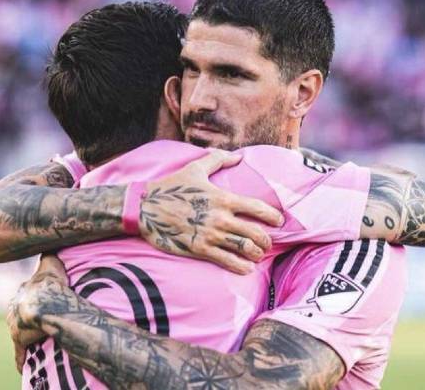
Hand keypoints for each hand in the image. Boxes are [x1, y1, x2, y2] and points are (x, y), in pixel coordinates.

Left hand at [7, 255, 67, 372]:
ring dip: (25, 335)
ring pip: (19, 331)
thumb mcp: (51, 263)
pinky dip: (21, 358)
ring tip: (35, 339)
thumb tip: (50, 246)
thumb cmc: (50, 283)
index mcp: (22, 290)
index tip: (40, 300)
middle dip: (25, 317)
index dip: (34, 297)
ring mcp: (15, 325)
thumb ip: (49, 255)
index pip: (25, 293)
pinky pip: (20, 352)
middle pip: (19, 313)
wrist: (44, 303)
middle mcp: (15, 307)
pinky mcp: (19, 341)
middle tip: (37, 321)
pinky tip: (23, 364)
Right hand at [139, 150, 283, 273]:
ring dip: (256, 254)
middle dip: (266, 240)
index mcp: (222, 198)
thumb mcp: (195, 168)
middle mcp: (219, 217)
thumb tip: (239, 156)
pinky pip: (226, 261)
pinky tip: (246, 267)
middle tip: (268, 242)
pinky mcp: (198, 249)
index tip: (279, 221)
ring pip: (244, 249)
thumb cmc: (171, 186)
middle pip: (255, 233)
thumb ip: (218, 160)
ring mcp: (210, 235)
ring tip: (258, 255)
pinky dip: (240, 266)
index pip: (256, 208)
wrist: (144, 207)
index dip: (272, 216)